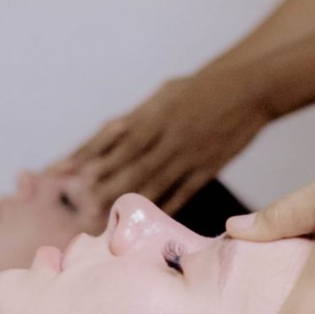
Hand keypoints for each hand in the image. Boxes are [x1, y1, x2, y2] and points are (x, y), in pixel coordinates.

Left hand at [59, 68, 269, 213]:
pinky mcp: (207, 170)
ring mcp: (187, 155)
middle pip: (129, 165)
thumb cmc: (198, 91)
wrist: (249, 89)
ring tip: (102, 218)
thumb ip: (135, 119)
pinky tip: (143, 223)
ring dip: (126, 202)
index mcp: (153, 115)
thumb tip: (103, 142)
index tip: (66, 172)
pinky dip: (162, 209)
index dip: (88, 156)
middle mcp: (167, 136)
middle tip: (77, 205)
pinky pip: (181, 194)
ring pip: (152, 183)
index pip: (113, 139)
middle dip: (102, 186)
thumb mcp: (162, 96)